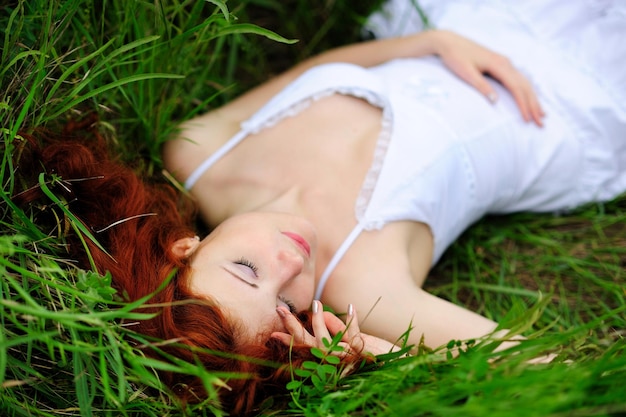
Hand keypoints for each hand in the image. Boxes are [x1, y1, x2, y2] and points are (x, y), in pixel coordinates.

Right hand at [272, 300, 398, 356]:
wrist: (403, 366)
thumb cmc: (378, 353)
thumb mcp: (354, 339)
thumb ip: (336, 328)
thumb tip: (319, 312)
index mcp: (334, 357)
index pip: (306, 348)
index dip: (290, 340)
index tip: (273, 332)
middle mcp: (338, 361)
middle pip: (309, 346)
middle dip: (294, 328)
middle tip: (281, 310)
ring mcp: (350, 359)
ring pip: (325, 343)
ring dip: (319, 322)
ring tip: (317, 303)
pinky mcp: (364, 355)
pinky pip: (354, 338)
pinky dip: (351, 322)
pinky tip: (352, 307)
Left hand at [429, 30, 544, 125]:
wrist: (450, 42)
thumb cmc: (456, 57)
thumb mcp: (466, 73)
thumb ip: (481, 86)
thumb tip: (495, 101)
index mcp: (499, 65)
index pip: (516, 88)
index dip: (523, 105)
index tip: (528, 119)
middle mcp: (506, 63)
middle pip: (525, 86)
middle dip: (534, 105)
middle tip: (541, 122)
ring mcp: (504, 63)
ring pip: (524, 82)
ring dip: (533, 99)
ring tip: (541, 114)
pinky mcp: (500, 64)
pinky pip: (518, 79)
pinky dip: (526, 91)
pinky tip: (529, 99)